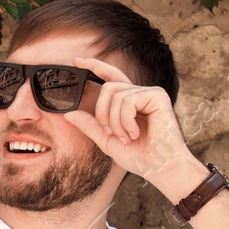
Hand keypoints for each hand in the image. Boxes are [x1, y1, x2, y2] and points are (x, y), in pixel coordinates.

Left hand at [62, 55, 209, 203]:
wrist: (159, 167)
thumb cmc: (139, 157)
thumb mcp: (107, 140)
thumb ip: (90, 126)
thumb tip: (68, 114)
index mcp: (128, 102)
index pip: (110, 78)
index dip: (94, 66)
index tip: (77, 61)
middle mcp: (139, 93)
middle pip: (107, 87)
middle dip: (102, 114)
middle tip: (111, 134)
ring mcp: (149, 92)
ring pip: (116, 95)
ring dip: (115, 122)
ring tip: (127, 137)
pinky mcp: (157, 95)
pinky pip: (128, 100)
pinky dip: (126, 121)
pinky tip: (136, 133)